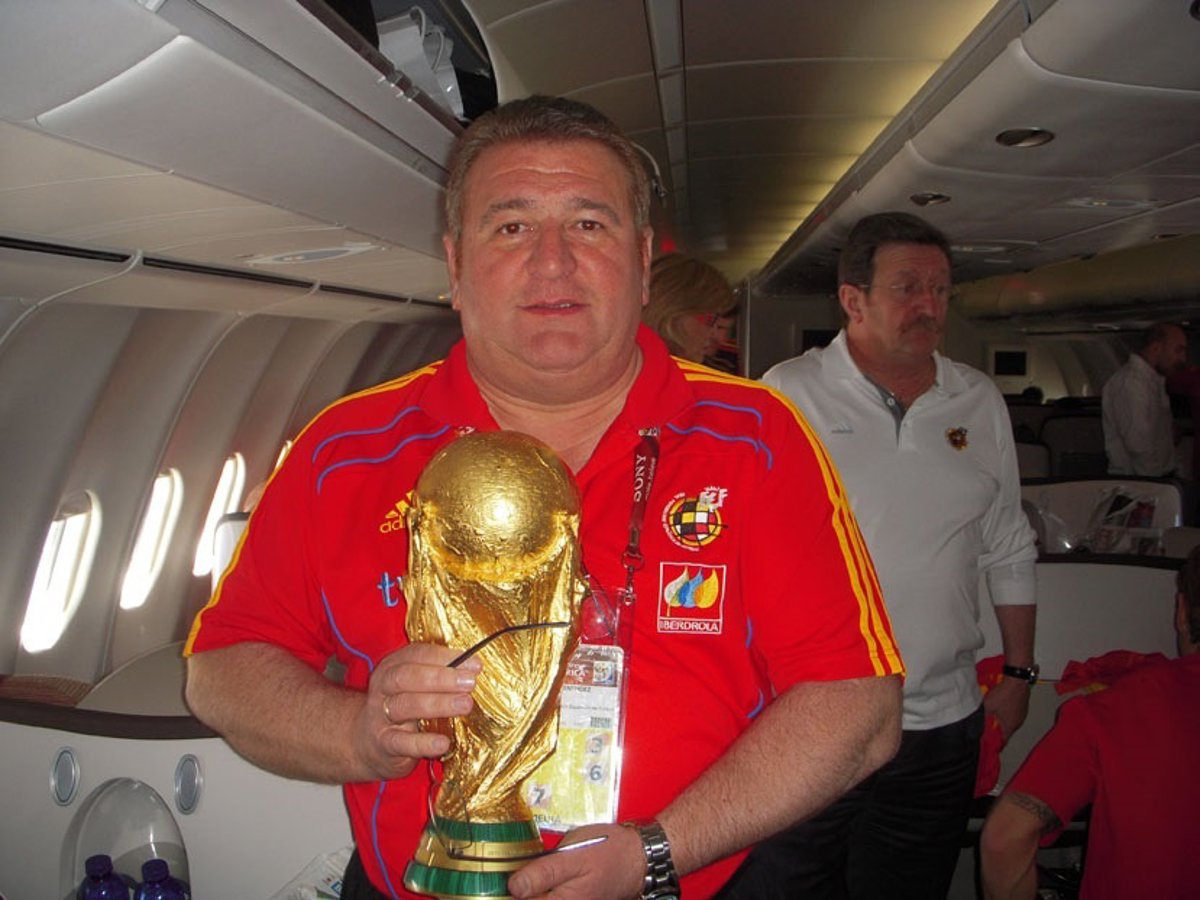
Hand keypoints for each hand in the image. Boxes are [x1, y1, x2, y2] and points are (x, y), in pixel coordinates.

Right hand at [354, 642, 480, 780]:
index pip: (417, 654)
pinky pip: (401, 742)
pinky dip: (423, 742)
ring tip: (465, 705)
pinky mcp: (382, 744)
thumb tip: (475, 668)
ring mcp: (380, 716)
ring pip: (405, 705)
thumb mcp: (413, 687)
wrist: (365, 743)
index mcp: (393, 667)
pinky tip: (443, 742)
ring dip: (437, 704)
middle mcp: (383, 688)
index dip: (446, 657)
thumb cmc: (401, 709)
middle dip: (441, 678)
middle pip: (407, 676)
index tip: (474, 664)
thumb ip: (438, 675)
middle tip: (470, 683)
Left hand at [507, 823, 645, 899]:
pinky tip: (536, 881)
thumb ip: (543, 872)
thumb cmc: (608, 851)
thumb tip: (513, 887)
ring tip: (521, 876)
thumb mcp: (573, 854)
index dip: (505, 892)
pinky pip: (550, 897)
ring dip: (530, 890)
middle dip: (518, 890)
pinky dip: (540, 891)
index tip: (494, 880)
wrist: (637, 857)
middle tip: (506, 876)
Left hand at [984, 677, 1030, 740]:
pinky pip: (1014, 713)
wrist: (1016, 680)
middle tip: (989, 728)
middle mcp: (1018, 722)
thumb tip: (976, 722)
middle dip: (998, 731)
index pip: (1003, 741)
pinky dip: (1007, 713)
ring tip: (994, 716)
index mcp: (1010, 726)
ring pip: (1011, 722)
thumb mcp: (987, 706)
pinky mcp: (1023, 706)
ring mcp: (1022, 714)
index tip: (990, 744)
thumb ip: (982, 716)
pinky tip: (1001, 706)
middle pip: (1007, 731)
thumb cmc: (1004, 693)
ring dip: (1003, 721)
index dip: (996, 744)